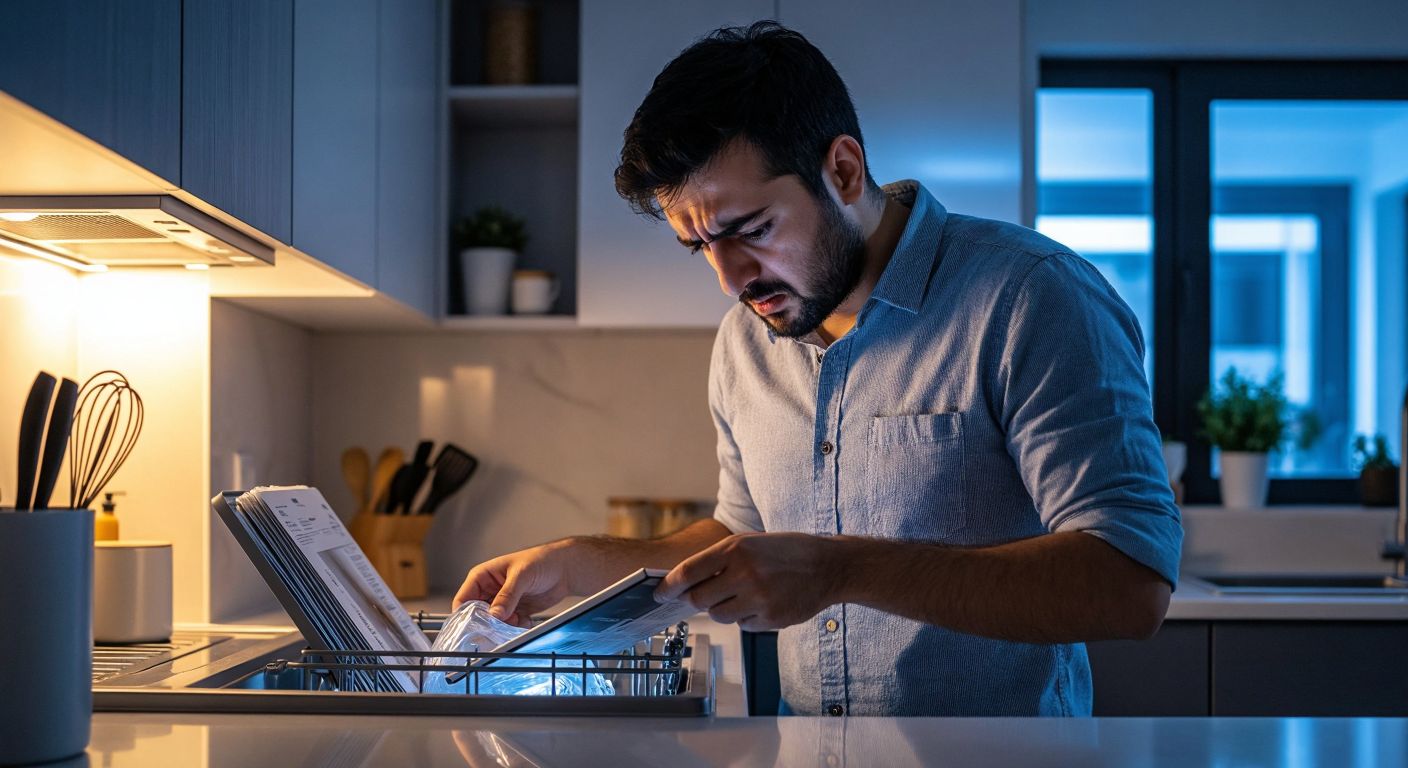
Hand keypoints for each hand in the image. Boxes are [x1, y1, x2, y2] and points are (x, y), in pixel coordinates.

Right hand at [452, 541, 574, 626]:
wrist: (565, 568)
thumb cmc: (542, 560)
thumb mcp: (522, 575)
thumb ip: (507, 595)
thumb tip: (494, 614)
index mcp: (483, 576)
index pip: (464, 599)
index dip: (466, 614)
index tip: (476, 626)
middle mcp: (490, 590)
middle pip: (478, 615)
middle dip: (488, 623)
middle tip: (501, 625)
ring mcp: (502, 602)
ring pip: (494, 623)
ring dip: (505, 626)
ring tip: (519, 619)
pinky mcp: (515, 611)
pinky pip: (509, 626)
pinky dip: (516, 627)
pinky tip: (527, 619)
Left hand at [654, 532, 842, 630]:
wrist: (829, 566)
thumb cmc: (786, 551)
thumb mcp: (751, 542)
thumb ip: (719, 560)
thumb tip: (686, 583)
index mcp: (736, 549)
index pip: (689, 572)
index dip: (669, 586)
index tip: (659, 594)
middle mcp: (745, 573)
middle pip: (698, 600)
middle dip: (695, 601)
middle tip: (703, 596)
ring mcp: (759, 598)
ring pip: (719, 616)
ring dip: (723, 609)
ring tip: (743, 595)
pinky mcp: (771, 618)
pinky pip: (743, 625)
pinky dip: (747, 618)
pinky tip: (764, 602)